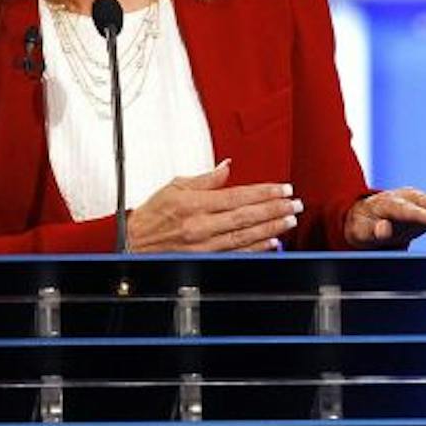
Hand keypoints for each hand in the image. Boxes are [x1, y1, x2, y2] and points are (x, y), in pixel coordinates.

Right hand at [125, 159, 300, 252]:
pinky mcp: (204, 258)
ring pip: (245, 235)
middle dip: (275, 209)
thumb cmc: (150, 216)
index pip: (238, 196)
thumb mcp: (174, 187)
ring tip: (289, 220)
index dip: (264, 192)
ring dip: (271, 228)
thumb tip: (227, 166)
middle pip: (246, 216)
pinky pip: (236, 253)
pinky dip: (257, 248)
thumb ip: (205, 178)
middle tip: (295, 204)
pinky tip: (272, 242)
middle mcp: (201, 226)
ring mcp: (204, 245)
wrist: (131, 244)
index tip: (283, 188)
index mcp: (195, 204)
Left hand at [345, 185, 425, 248]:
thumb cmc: (362, 226)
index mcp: (386, 204)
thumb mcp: (361, 232)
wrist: (366, 215)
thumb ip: (373, 231)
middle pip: (424, 201)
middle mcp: (404, 197)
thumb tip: (383, 229)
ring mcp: (415, 198)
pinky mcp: (425, 203)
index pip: (405, 209)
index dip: (421, 214)